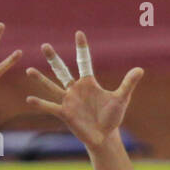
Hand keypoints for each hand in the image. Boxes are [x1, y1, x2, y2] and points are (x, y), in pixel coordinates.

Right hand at [26, 31, 142, 149]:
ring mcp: (68, 101)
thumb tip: (140, 69)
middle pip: (62, 70)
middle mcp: (75, 89)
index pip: (84, 61)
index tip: (78, 33)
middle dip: (53, 59)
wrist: (104, 136)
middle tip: (44, 45)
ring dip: (41, 79)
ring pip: (52, 86)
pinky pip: (50, 106)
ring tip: (29, 70)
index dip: (82, 47)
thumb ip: (128, 83)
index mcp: (89, 83)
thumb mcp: (121, 98)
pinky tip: (29, 99)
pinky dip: (40, 103)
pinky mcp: (64, 113)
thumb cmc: (112, 117)